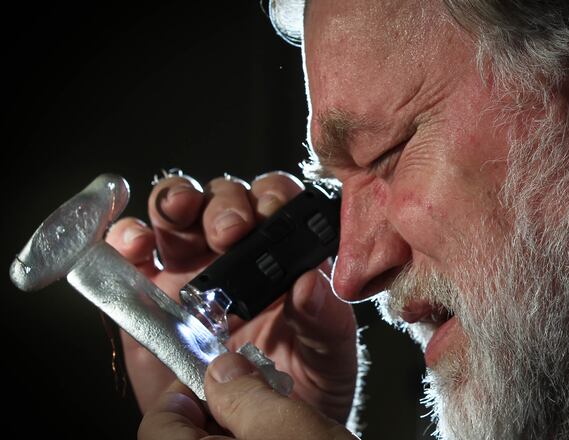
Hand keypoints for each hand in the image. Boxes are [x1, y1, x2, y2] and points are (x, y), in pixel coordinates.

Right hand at [106, 171, 356, 423]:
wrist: (252, 431)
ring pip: (176, 212)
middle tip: (230, 229)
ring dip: (176, 201)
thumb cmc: (303, 389)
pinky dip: (126, 237)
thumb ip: (325, 320)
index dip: (274, 196)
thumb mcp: (328, 357)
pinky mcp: (148, 295)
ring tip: (180, 214)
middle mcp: (237, 255)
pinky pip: (130, 254)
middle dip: (225, 204)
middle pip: (225, 200)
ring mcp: (190, 270)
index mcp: (283, 259)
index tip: (273, 212)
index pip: (279, 204)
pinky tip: (134, 244)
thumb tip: (310, 283)